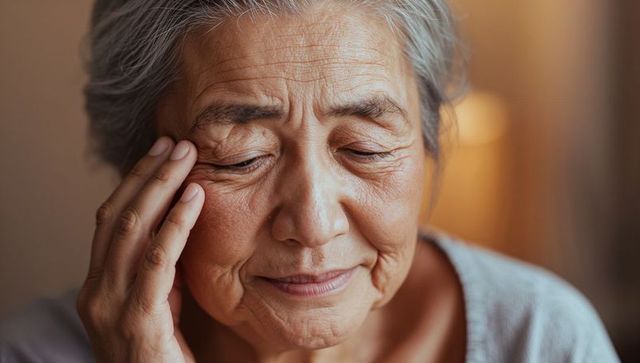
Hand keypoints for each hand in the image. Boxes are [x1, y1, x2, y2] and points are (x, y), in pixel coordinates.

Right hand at [76, 138, 202, 362]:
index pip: (111, 220)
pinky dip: (176, 223)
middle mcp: (97, 289)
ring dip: (160, 186)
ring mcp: (111, 304)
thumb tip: (178, 227)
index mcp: (99, 284)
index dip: (134, 182)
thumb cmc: (163, 354)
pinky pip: (158, 260)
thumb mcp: (157, 303)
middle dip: (147, 173)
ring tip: (185, 156)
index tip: (160, 152)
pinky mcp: (138, 318)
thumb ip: (160, 269)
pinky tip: (195, 197)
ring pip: (132, 229)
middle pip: (118, 215)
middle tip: (174, 141)